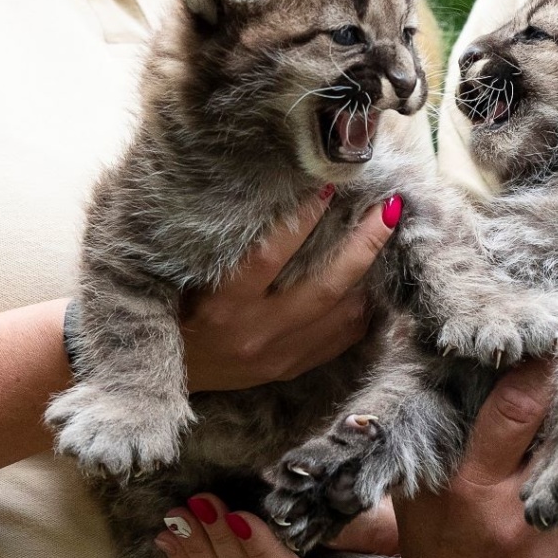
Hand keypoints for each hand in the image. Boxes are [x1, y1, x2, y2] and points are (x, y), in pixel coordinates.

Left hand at [155, 494, 398, 557]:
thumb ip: (356, 528)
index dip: (262, 552)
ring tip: (178, 517)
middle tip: (200, 503)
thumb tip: (326, 512)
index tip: (240, 517)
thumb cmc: (379, 541)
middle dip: (220, 543)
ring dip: (197, 552)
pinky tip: (168, 540)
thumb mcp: (378, 530)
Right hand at [181, 189, 394, 391]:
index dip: (304, 218)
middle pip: (326, 286)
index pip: (270, 254)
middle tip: (389, 209)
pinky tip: (369, 285)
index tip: (328, 185)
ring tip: (386, 240)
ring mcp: (278, 356)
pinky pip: (340, 339)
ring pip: (342, 314)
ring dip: (369, 276)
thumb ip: (231, 247)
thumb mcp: (189, 276)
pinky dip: (360, 310)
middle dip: (364, 244)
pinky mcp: (290, 369)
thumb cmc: (175, 309)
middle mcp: (255, 332)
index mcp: (223, 304)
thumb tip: (282, 199)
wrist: (168, 373)